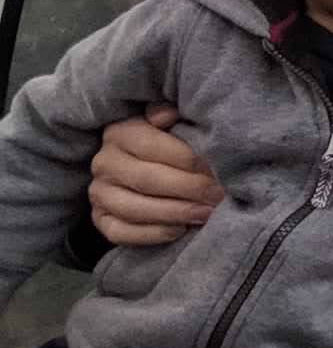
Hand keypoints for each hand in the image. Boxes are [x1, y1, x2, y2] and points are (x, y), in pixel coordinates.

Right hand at [88, 108, 220, 244]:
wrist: (142, 167)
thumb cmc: (167, 141)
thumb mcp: (169, 121)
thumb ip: (168, 113)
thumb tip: (167, 114)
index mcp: (119, 133)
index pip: (152, 146)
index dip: (187, 158)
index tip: (216, 167)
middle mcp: (104, 164)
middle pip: (148, 179)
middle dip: (189, 188)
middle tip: (218, 195)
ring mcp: (99, 194)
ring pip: (135, 208)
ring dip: (176, 213)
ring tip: (206, 213)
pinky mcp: (100, 220)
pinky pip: (122, 233)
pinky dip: (153, 234)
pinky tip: (180, 229)